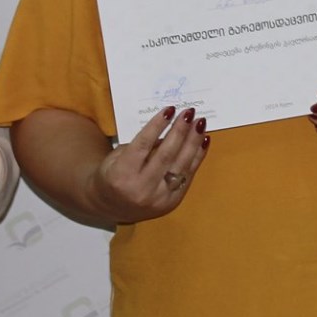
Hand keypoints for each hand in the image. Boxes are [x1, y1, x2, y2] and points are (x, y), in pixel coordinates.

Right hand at [86, 106, 206, 222]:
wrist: (113, 207)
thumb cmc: (113, 175)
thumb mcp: (118, 157)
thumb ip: (142, 145)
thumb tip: (170, 129)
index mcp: (121, 174)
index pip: (143, 145)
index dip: (157, 126)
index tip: (170, 109)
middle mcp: (141, 188)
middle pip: (166, 155)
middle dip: (180, 131)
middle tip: (189, 113)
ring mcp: (159, 198)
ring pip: (181, 166)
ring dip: (193, 142)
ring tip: (200, 123)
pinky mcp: (172, 202)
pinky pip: (188, 176)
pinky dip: (198, 157)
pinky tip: (203, 141)